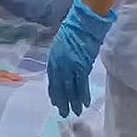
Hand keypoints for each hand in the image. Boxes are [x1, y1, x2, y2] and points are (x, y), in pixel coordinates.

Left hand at [47, 0, 114, 117]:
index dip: (54, 92)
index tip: (55, 101)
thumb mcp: (60, 44)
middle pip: (60, 87)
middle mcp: (60, 65)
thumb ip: (60, 57)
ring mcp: (70, 67)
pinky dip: (83, 95)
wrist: (82, 23)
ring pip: (70, 89)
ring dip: (73, 102)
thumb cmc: (72, 30)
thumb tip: (62, 68)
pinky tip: (84, 103)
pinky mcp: (82, 68)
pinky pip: (82, 85)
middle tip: (63, 112)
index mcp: (53, 59)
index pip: (52, 80)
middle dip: (62, 100)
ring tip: (75, 112)